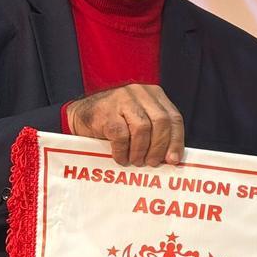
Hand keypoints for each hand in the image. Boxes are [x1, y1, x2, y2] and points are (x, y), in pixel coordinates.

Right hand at [66, 84, 184, 166]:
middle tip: (152, 162)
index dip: (176, 141)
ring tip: (136, 161)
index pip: (173, 117)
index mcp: (153, 94)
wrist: (81, 116)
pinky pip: (121, 136)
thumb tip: (172, 157)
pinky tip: (121, 158)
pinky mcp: (106, 112)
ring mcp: (122, 100)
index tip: (173, 160)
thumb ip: (157, 132)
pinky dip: (122, 151)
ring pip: (142, 128)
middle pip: (161, 122)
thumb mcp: (140, 121)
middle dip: (159, 147)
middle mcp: (140, 93)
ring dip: (141, 150)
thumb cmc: (115, 122)